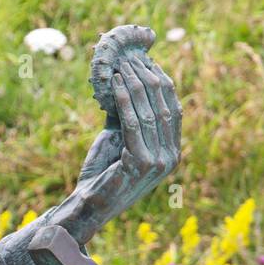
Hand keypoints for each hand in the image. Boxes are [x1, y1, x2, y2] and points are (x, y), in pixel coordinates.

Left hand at [76, 53, 181, 217]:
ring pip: (149, 112)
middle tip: (132, 59)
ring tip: (121, 66)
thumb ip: (128, 116)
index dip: (162, 83)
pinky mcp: (142, 163)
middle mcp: (171, 157)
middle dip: (148, 79)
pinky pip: (133, 123)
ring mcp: (159, 162)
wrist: (89, 206)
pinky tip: (115, 83)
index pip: (174, 109)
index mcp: (172, 152)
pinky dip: (125, 99)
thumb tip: (124, 79)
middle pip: (163, 107)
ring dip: (134, 85)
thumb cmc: (102, 173)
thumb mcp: (119, 139)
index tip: (149, 63)